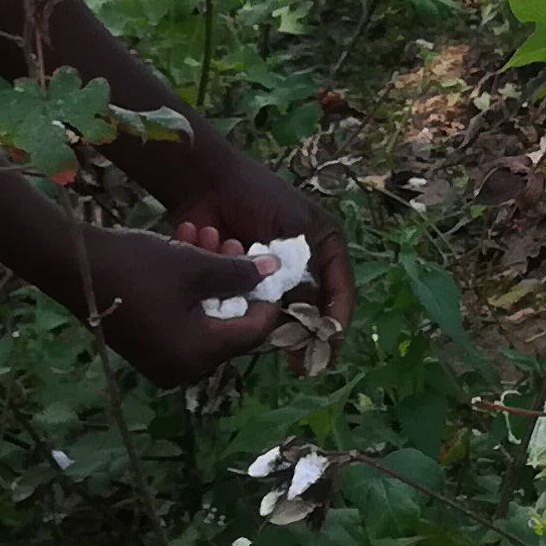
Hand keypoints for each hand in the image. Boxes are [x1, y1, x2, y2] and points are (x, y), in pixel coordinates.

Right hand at [63, 225, 278, 387]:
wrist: (72, 265)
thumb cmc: (138, 266)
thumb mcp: (195, 264)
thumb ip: (240, 272)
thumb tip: (274, 270)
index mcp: (196, 355)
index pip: (251, 333)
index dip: (266, 300)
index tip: (270, 269)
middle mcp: (180, 368)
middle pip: (227, 327)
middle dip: (233, 282)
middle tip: (231, 243)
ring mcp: (160, 360)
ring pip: (204, 320)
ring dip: (210, 281)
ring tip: (207, 237)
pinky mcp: (145, 348)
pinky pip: (181, 322)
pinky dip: (189, 292)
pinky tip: (186, 253)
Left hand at [150, 134, 354, 327]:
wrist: (206, 184)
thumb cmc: (256, 198)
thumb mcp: (290, 233)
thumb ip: (302, 276)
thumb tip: (308, 321)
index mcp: (324, 246)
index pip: (340, 291)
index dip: (336, 321)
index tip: (330, 347)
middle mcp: (302, 264)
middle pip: (310, 308)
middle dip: (303, 333)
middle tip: (299, 362)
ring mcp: (273, 275)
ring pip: (280, 313)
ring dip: (272, 324)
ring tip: (268, 343)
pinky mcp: (245, 281)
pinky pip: (253, 308)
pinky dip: (248, 315)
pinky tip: (242, 327)